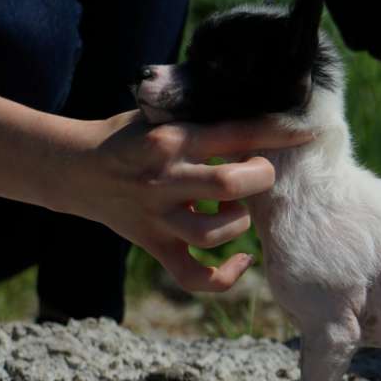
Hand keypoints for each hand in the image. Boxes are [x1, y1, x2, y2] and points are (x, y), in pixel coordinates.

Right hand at [60, 110, 309, 292]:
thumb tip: (261, 103)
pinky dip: (224, 276)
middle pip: (230, 183)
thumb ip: (204, 115)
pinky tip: (241, 258)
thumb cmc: (130, 136)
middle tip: (258, 173)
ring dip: (239, 223)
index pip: (236, 132)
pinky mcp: (155, 246)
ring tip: (237, 210)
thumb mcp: (161, 114)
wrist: (74, 169)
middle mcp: (166, 178)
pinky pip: (194, 277)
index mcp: (172, 138)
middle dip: (260, 179)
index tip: (306, 132)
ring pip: (215, 232)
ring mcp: (159, 217)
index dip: (278, 133)